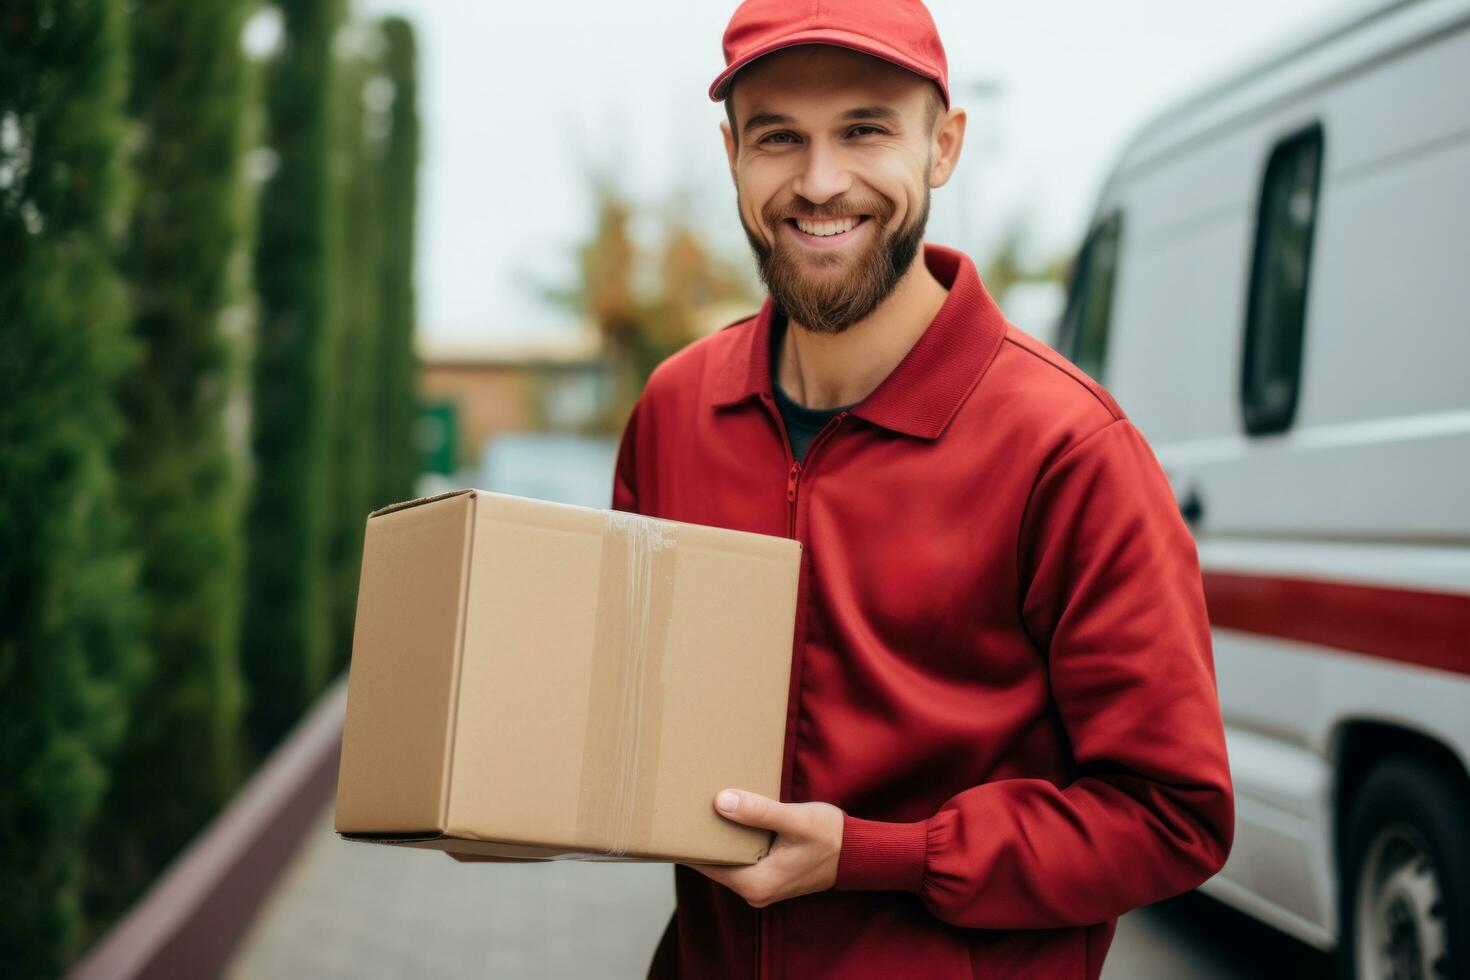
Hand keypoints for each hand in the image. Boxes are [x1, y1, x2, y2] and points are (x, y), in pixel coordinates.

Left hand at [680, 789, 844, 907]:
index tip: (675, 818)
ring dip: (720, 836)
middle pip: (715, 862)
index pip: (707, 864)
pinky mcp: (767, 877)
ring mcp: (761, 887)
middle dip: (703, 836)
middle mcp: (755, 892)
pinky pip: (740, 859)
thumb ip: (759, 812)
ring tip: (705, 806)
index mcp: (756, 883)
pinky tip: (732, 817)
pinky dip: (735, 840)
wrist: (858, 853)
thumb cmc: (831, 837)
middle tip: (687, 804)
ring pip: (727, 859)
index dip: (690, 841)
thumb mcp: (795, 819)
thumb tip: (721, 802)